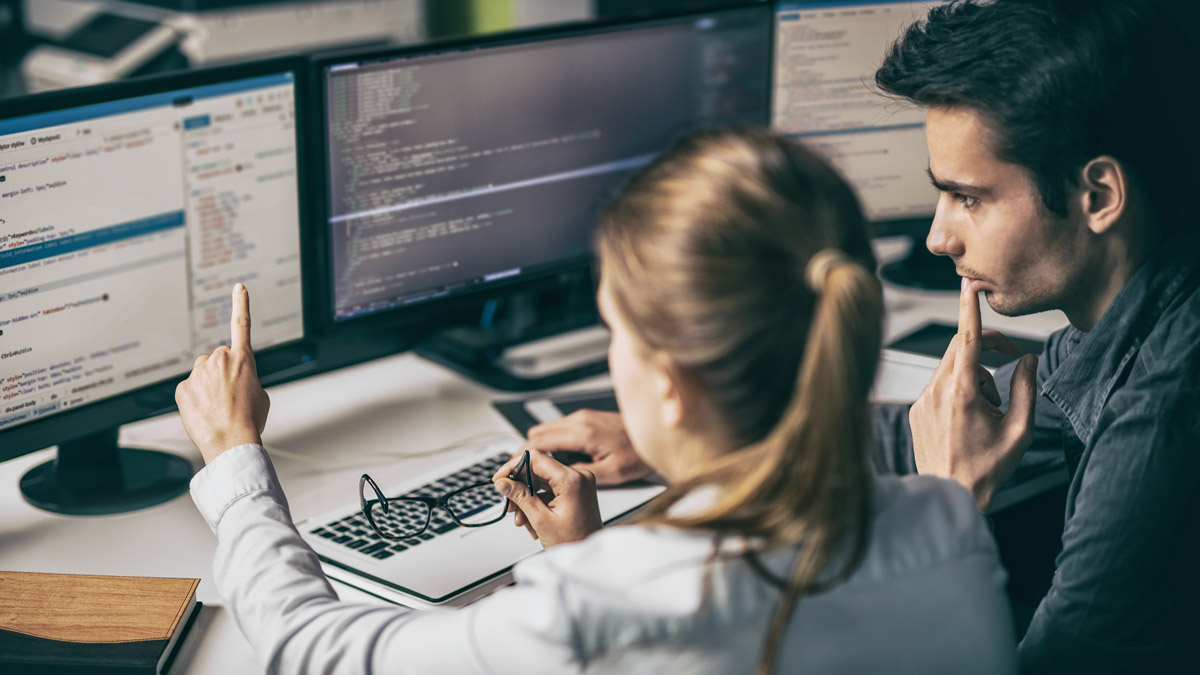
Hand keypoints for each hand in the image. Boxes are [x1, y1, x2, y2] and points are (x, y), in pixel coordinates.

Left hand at [175, 284, 269, 464]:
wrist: (231, 441)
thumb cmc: (249, 421)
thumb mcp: (261, 395)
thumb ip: (247, 379)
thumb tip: (232, 382)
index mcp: (244, 359)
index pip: (242, 324)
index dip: (241, 304)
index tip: (239, 288)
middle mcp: (220, 359)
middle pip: (219, 359)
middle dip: (222, 373)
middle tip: (230, 396)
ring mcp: (199, 372)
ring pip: (202, 373)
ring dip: (208, 386)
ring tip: (218, 407)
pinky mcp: (183, 387)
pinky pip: (189, 388)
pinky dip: (195, 399)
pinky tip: (204, 412)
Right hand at [492, 450, 601, 547]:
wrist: (589, 557)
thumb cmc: (574, 542)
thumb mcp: (541, 520)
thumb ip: (520, 496)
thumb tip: (502, 482)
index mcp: (572, 480)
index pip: (536, 458)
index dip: (513, 466)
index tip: (500, 479)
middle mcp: (578, 476)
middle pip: (538, 470)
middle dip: (520, 487)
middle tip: (509, 504)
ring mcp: (578, 483)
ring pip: (542, 481)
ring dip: (527, 498)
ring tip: (522, 519)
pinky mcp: (576, 491)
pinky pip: (550, 490)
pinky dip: (538, 502)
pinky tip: (532, 520)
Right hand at [526, 410, 650, 485]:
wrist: (656, 434)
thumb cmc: (638, 454)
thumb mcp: (610, 473)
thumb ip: (579, 474)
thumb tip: (554, 478)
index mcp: (582, 433)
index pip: (538, 442)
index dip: (520, 458)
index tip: (511, 471)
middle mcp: (579, 420)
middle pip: (536, 434)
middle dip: (526, 455)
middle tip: (523, 475)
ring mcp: (582, 417)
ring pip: (546, 430)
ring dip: (540, 450)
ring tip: (543, 472)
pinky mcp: (586, 419)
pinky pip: (559, 430)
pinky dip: (553, 444)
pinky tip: (562, 462)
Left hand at [909, 278, 1038, 511]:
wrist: (951, 495)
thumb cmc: (987, 468)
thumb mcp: (1020, 430)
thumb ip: (1027, 389)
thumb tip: (1028, 360)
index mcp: (961, 393)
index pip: (965, 339)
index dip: (969, 309)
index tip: (968, 285)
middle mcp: (936, 391)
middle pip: (959, 348)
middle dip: (986, 347)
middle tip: (1011, 358)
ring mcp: (922, 401)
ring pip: (951, 367)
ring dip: (975, 375)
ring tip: (991, 409)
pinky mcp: (916, 410)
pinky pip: (939, 385)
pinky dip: (958, 390)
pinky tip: (970, 417)